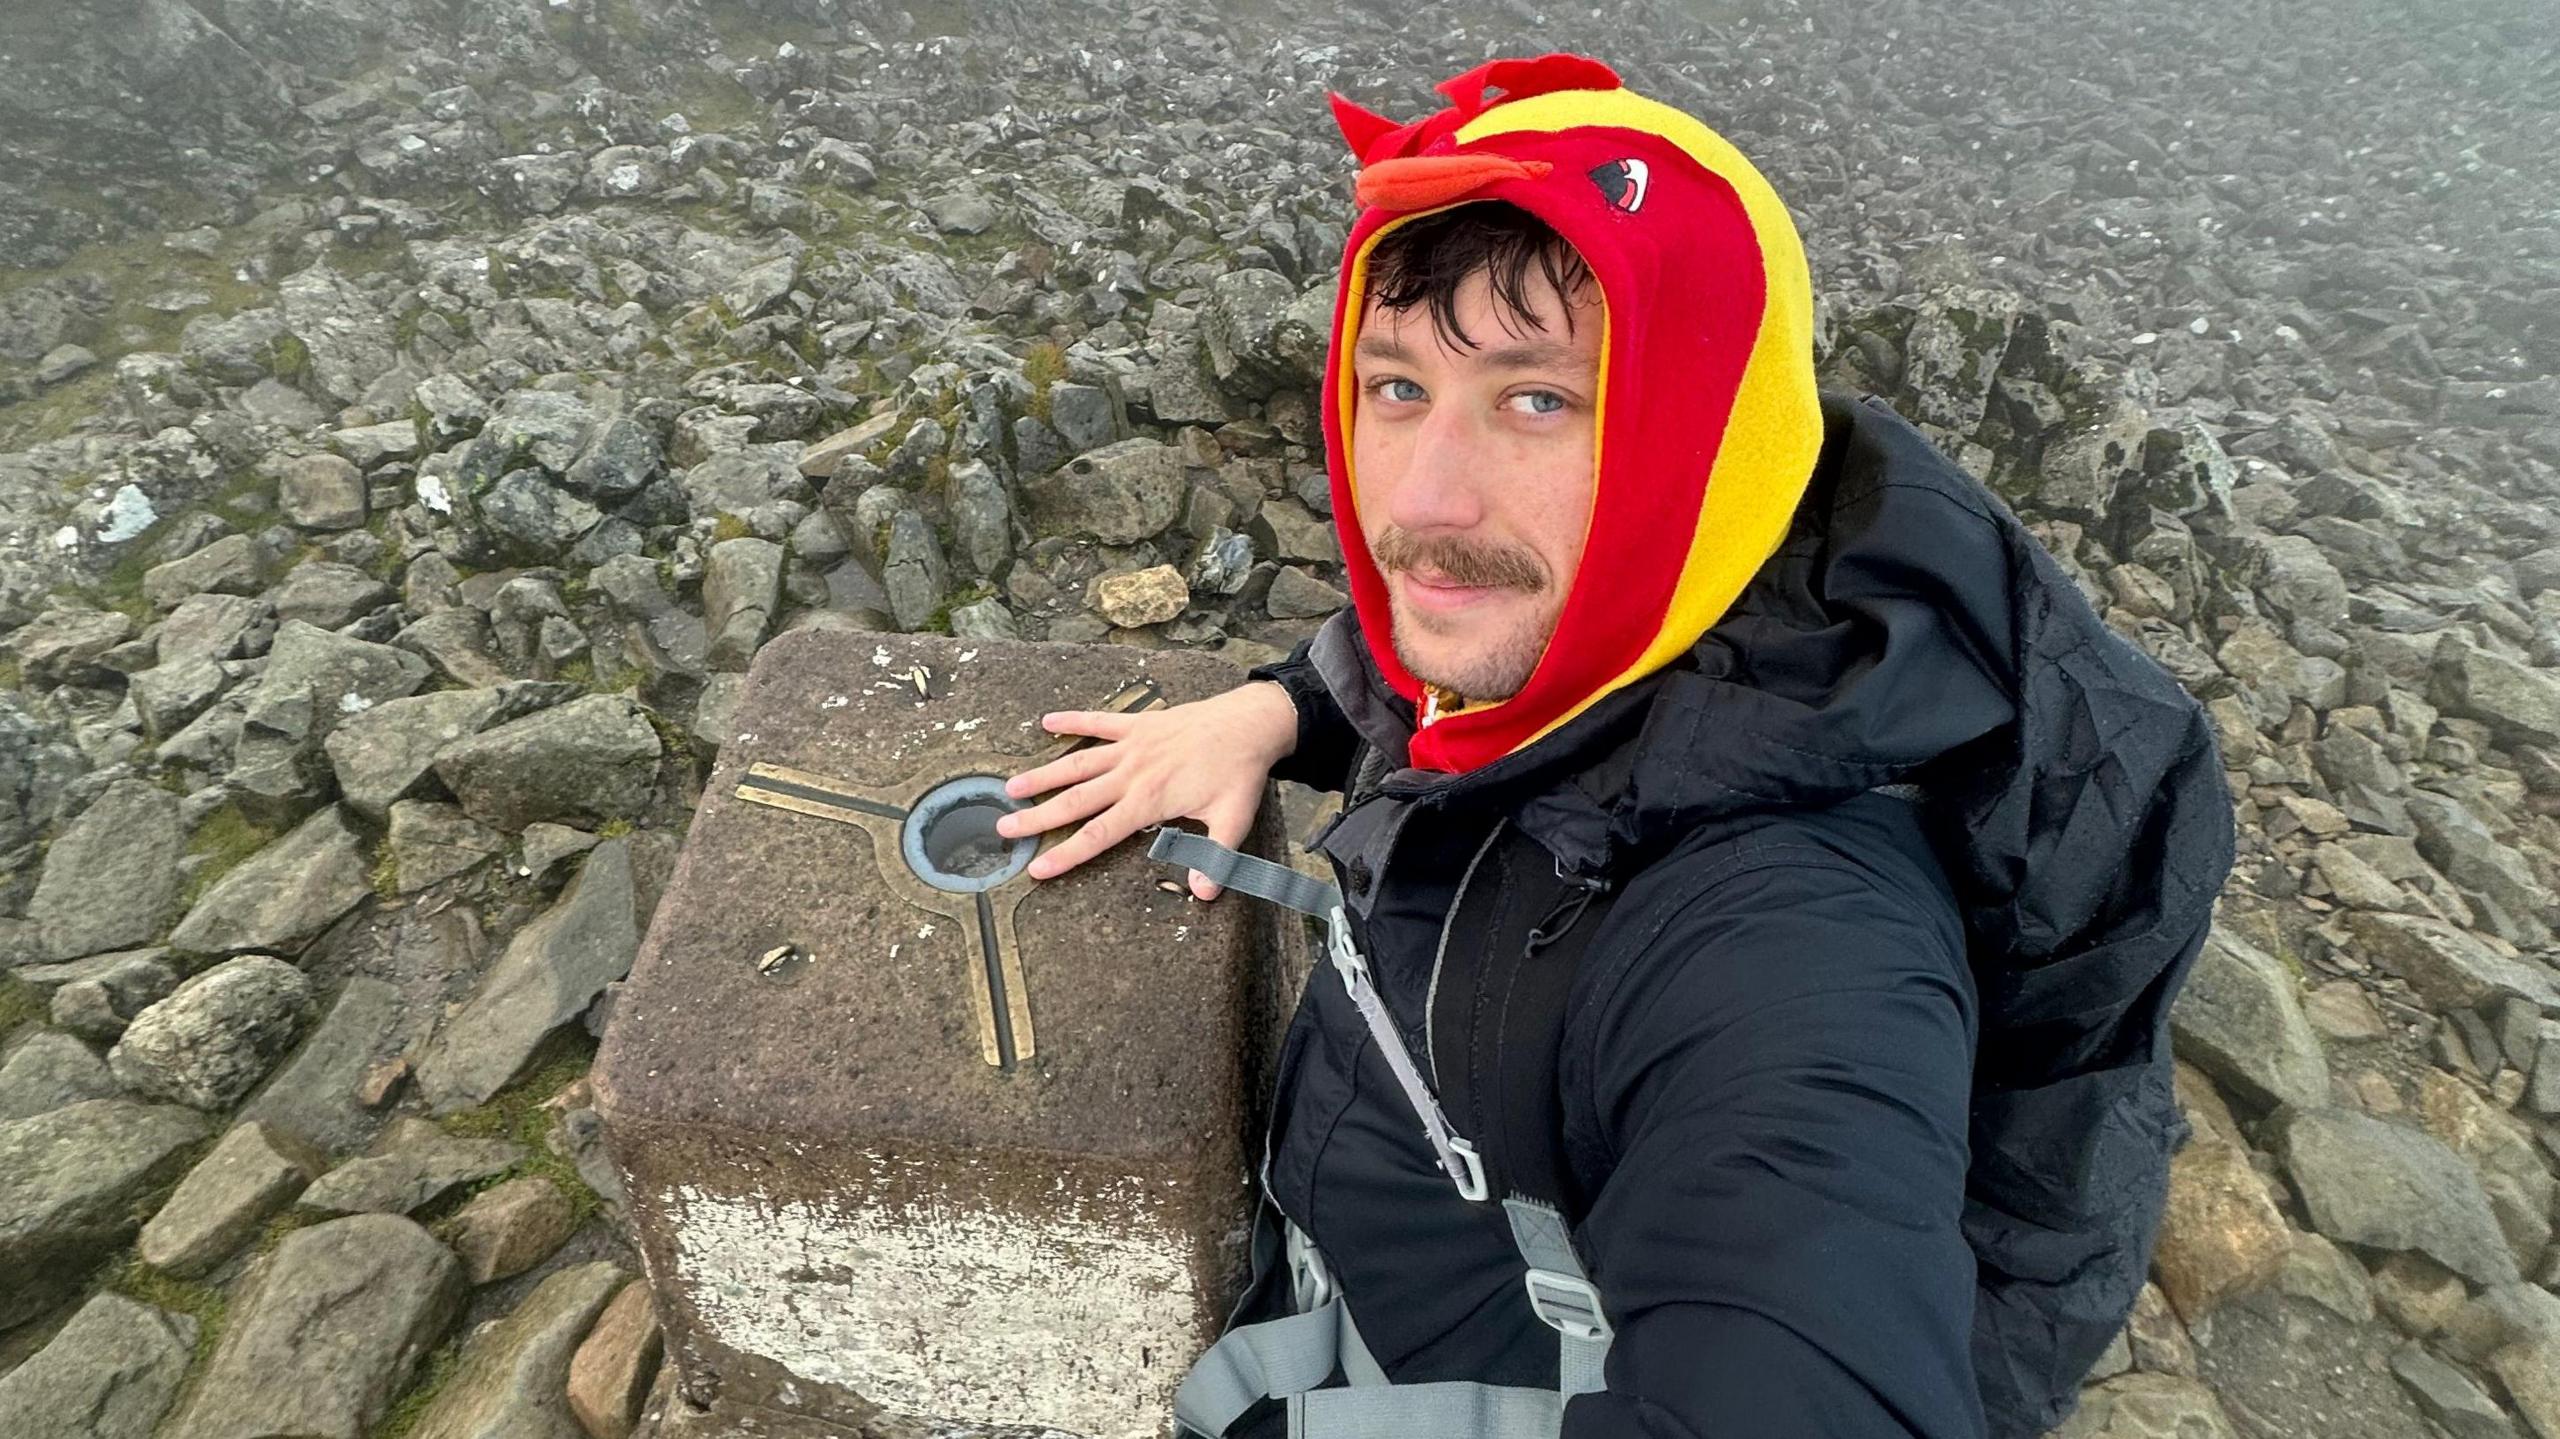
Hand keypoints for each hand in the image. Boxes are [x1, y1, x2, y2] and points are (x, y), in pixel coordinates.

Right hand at [996, 681, 1298, 899]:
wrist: (1249, 724)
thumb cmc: (1239, 774)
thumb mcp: (1233, 821)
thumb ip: (1215, 858)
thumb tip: (1203, 893)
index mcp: (1149, 801)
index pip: (1099, 834)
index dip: (1066, 854)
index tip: (1037, 868)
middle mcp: (1131, 774)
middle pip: (1075, 800)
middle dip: (1038, 818)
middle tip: (1004, 829)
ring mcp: (1132, 746)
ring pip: (1077, 763)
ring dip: (1043, 775)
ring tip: (1011, 787)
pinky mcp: (1138, 724)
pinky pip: (1098, 722)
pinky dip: (1072, 720)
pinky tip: (1046, 722)